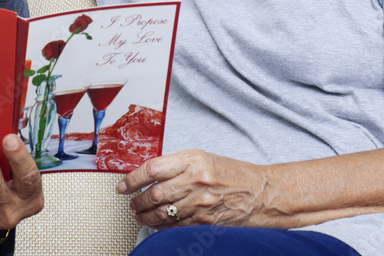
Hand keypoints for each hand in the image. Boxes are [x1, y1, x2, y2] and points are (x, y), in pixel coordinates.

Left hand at [117, 149, 265, 228]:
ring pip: (162, 212)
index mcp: (193, 160)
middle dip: (137, 200)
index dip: (133, 178)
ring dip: (145, 215)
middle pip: (154, 193)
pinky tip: (154, 223)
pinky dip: (160, 226)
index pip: (153, 168)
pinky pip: (174, 226)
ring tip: (139, 213)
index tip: (123, 185)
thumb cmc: (233, 174)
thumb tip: (149, 174)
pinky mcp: (204, 221)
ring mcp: (200, 202)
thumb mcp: (204, 158)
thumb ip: (177, 164)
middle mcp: (195, 180)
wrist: (260, 193)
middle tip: (131, 202)